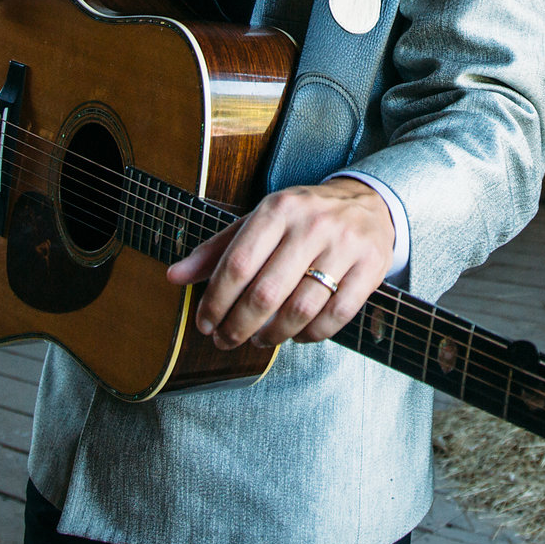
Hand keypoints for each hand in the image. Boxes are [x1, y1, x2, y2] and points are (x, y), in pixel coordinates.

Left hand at [164, 180, 395, 348]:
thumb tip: (173, 276)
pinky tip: (295, 335)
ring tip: (259, 339)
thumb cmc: (302, 218)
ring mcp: (345, 246)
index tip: (204, 323)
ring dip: (273, 335)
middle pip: (266, 293)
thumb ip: (216, 250)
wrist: (367, 203)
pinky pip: (335, 316)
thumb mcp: (258, 222)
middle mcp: (312, 224)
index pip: (237, 264)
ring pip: (300, 309)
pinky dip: (310, 335)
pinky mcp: (370, 268)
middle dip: (239, 326)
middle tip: (226, 340)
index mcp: (278, 209)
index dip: (215, 301)